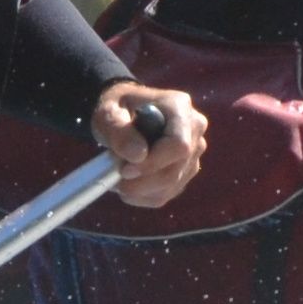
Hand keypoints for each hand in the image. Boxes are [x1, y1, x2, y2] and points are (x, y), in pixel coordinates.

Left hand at [91, 85, 205, 210]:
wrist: (122, 115)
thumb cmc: (115, 109)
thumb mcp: (108, 113)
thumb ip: (120, 131)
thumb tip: (138, 156)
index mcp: (179, 106)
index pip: (178, 144)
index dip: (153, 162)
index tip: (124, 170)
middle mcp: (194, 128)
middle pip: (176, 168)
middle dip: (143, 182)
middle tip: (116, 181)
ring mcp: (194, 152)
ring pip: (172, 185)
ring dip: (140, 190)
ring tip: (117, 178)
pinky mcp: (186, 171)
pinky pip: (167, 194)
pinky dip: (143, 196)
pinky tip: (128, 184)